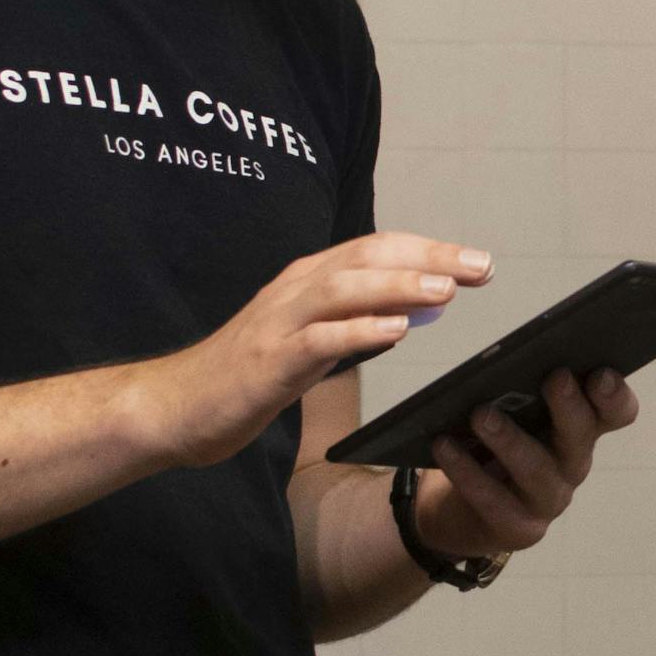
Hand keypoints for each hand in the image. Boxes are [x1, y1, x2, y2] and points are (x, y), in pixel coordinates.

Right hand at [150, 236, 491, 467]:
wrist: (175, 406)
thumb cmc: (247, 374)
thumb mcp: (311, 342)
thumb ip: (355, 322)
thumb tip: (413, 309)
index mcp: (306, 281)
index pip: (376, 249)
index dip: (429, 250)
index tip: (476, 261)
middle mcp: (294, 290)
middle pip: (368, 258)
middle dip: (429, 258)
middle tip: (480, 267)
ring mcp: (278, 323)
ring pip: (345, 289)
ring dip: (399, 286)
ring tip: (446, 289)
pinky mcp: (267, 360)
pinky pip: (318, 339)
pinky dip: (359, 331)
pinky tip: (395, 330)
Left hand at [415, 367, 637, 556]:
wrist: (459, 509)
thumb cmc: (491, 445)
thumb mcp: (507, 411)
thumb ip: (515, 388)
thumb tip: (502, 360)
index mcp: (579, 428)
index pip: (616, 412)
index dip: (615, 396)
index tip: (600, 372)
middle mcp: (573, 463)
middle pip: (582, 436)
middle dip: (570, 406)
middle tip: (555, 378)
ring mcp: (549, 499)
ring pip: (537, 470)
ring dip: (510, 440)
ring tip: (481, 415)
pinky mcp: (519, 528)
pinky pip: (493, 500)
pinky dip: (466, 471)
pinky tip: (444, 446)